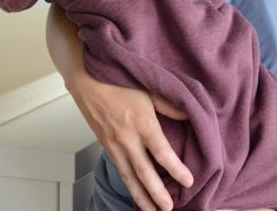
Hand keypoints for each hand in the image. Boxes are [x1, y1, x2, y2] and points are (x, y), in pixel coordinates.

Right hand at [67, 72, 191, 210]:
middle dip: (156, 193)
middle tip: (168, 208)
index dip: (175, 169)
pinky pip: (119, 169)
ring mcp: (113, 144)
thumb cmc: (118, 80)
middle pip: (144, 172)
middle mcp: (126, 138)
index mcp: (141, 123)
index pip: (162, 152)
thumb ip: (170, 105)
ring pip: (128, 176)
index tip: (188, 181)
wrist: (86, 78)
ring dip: (140, 196)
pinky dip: (128, 184)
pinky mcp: (105, 145)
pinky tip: (135, 192)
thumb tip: (190, 115)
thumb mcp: (149, 88)